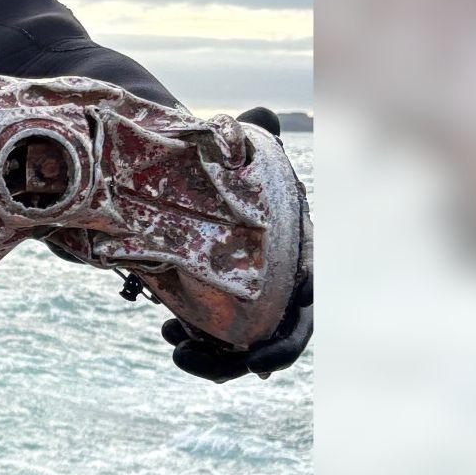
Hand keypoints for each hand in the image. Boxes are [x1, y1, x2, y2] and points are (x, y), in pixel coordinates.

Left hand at [164, 106, 311, 381]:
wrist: (188, 179)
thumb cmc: (224, 164)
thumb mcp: (238, 149)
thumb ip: (253, 134)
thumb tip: (263, 112)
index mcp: (298, 258)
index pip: (306, 309)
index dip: (289, 338)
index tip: (258, 357)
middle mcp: (281, 286)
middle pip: (275, 340)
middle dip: (240, 361)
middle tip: (191, 360)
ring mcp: (251, 300)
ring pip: (242, 349)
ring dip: (213, 360)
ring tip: (173, 347)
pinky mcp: (220, 306)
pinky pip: (217, 340)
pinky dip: (197, 344)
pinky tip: (169, 333)